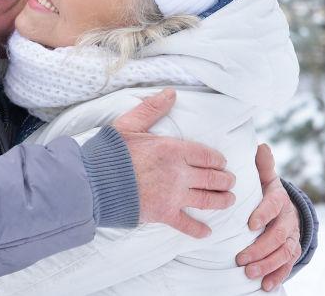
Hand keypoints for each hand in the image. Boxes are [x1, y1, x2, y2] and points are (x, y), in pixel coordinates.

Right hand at [113, 88, 235, 238]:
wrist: (94, 182)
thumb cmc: (109, 152)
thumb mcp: (129, 124)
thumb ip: (151, 108)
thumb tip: (171, 92)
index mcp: (172, 150)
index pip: (207, 155)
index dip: (219, 160)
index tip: (222, 163)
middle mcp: (179, 173)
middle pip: (214, 178)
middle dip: (226, 180)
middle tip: (230, 182)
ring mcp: (173, 196)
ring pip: (208, 201)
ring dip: (222, 201)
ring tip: (228, 200)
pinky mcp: (164, 214)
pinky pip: (187, 225)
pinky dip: (199, 230)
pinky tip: (207, 232)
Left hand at [236, 144, 300, 291]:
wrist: (284, 207)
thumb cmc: (266, 191)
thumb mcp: (265, 177)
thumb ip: (262, 165)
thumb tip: (261, 146)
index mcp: (278, 199)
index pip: (273, 206)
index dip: (263, 214)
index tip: (249, 224)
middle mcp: (288, 219)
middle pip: (278, 235)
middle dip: (260, 247)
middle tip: (240, 257)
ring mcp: (291, 236)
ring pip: (283, 253)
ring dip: (266, 264)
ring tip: (248, 272)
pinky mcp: (290, 250)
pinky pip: (287, 265)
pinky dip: (277, 275)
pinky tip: (265, 284)